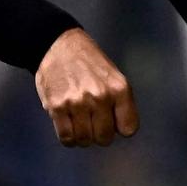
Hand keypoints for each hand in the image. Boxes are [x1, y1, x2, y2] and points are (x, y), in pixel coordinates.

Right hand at [34, 28, 138, 146]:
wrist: (58, 45)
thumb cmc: (88, 63)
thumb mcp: (113, 77)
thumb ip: (120, 102)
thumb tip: (119, 131)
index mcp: (119, 88)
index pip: (129, 129)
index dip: (120, 128)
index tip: (113, 122)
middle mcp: (100, 96)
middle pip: (105, 138)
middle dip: (100, 135)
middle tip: (93, 123)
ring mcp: (77, 103)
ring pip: (84, 140)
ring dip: (83, 137)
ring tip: (80, 123)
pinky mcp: (57, 107)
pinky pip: (66, 138)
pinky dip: (68, 138)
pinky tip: (69, 126)